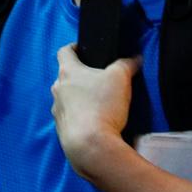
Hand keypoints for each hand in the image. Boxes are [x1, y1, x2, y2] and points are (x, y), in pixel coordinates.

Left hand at [50, 44, 140, 178]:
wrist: (90, 144)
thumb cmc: (102, 105)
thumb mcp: (120, 78)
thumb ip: (126, 64)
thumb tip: (134, 59)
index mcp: (68, 72)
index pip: (64, 51)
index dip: (74, 47)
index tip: (83, 49)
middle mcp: (57, 89)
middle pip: (67, 76)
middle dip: (81, 76)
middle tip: (99, 79)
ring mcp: (57, 110)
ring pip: (67, 97)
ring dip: (80, 97)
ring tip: (99, 102)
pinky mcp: (61, 128)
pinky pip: (70, 116)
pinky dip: (81, 116)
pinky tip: (96, 121)